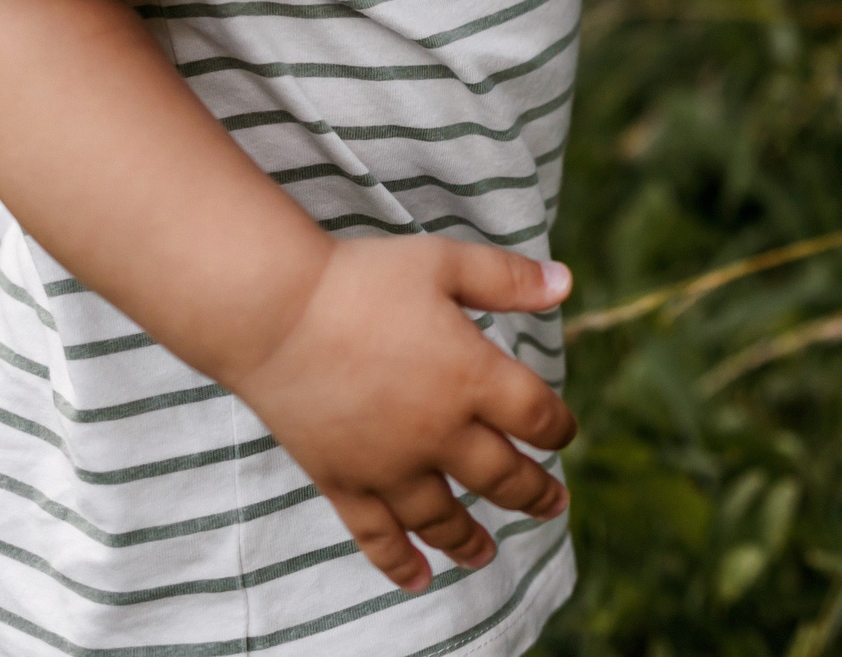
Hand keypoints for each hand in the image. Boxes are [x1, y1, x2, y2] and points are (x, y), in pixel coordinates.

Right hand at [230, 237, 577, 592]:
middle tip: (554, 504)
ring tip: (488, 553)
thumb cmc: (361, 279)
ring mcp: (389, 465)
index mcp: (472, 376)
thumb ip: (507, 278)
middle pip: (502, 476)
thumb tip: (567, 283)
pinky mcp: (342, 480)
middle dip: (535, 493)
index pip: (537, 416)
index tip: (563, 432)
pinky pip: (377, 536)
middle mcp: (438, 431)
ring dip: (472, 539)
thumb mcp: (444, 263)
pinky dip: (400, 562)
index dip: (558, 427)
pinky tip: (419, 579)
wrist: (274, 312)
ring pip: (444, 517)